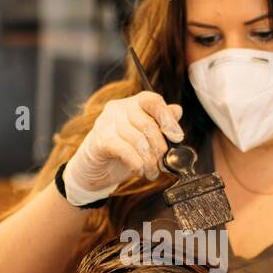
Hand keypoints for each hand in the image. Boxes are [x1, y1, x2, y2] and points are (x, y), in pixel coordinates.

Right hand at [61, 92, 182, 204]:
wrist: (94, 168)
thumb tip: (177, 111)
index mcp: (132, 104)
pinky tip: (139, 171)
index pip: (152, 100)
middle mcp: (118, 109)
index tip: (177, 137)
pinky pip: (125, 151)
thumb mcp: (145, 138)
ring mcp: (107, 123)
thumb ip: (160, 123)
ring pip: (138, 140)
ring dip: (149, 161)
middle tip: (165, 164)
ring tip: (152, 172)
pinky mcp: (100, 140)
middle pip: (147, 125)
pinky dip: (137, 164)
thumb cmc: (122, 151)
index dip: (167, 118)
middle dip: (160, 148)